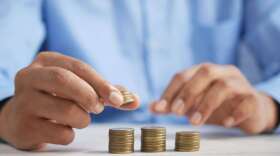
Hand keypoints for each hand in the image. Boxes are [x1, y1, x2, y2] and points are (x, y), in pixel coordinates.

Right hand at [0, 52, 138, 149]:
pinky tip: (63, 129)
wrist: (21, 118)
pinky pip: (60, 133)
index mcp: (46, 62)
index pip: (78, 67)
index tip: (118, 98)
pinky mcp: (23, 126)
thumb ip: (105, 92)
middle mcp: (29, 77)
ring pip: (66, 110)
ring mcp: (23, 102)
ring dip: (82, 119)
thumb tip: (134, 100)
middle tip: (98, 108)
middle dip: (89, 96)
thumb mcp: (76, 87)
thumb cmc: (56, 98)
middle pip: (64, 80)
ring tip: (79, 118)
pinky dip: (70, 134)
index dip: (101, 83)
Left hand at [151, 63, 277, 133]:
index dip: (170, 90)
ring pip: (224, 86)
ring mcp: (239, 83)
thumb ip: (173, 104)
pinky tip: (225, 123)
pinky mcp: (253, 97)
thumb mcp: (193, 104)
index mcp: (204, 71)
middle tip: (176, 112)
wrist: (250, 110)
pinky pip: (246, 101)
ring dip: (206, 104)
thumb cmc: (216, 104)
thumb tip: (151, 107)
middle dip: (188, 92)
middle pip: (204, 73)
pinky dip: (234, 112)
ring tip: (195, 122)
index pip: (183, 75)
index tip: (160, 107)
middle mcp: (222, 72)